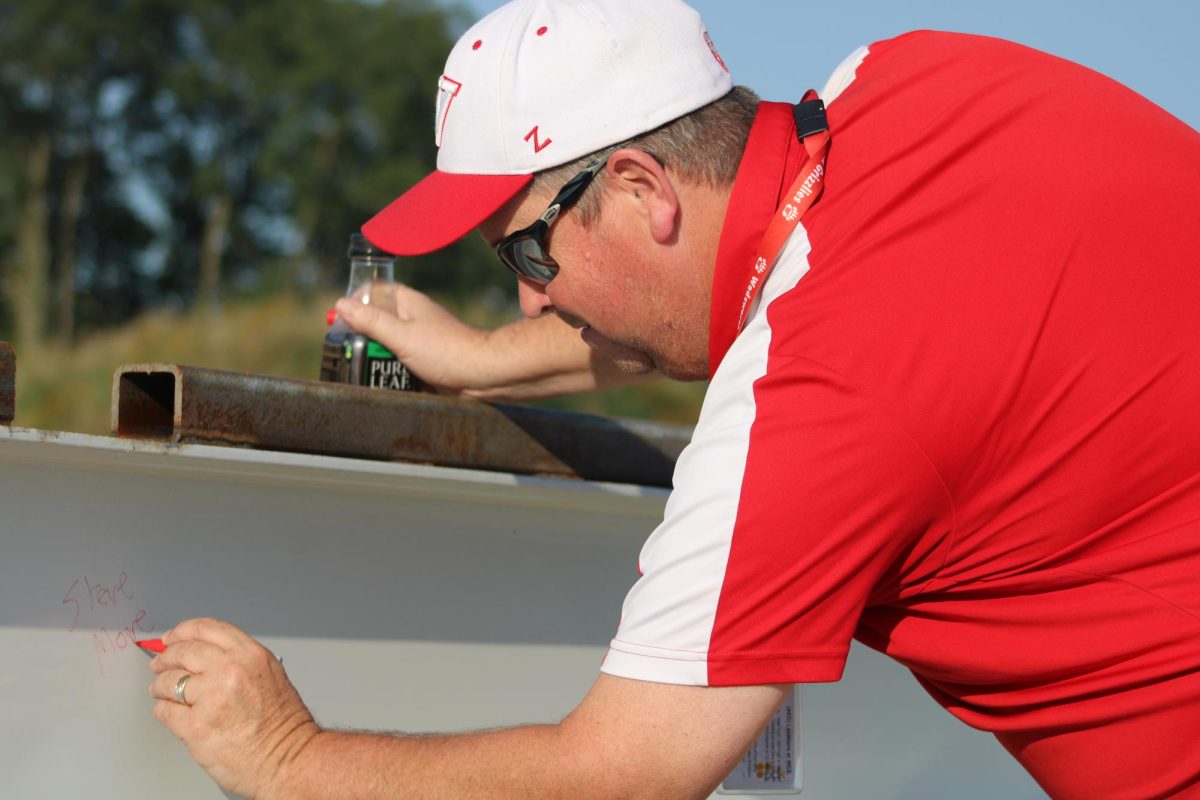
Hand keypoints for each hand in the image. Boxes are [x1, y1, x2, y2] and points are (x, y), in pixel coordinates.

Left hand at [149, 617, 318, 798]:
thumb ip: (238, 659)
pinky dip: (163, 710)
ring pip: (169, 682)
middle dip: (166, 658)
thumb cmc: (282, 724)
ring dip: (160, 687)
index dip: (182, 631)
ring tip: (161, 691)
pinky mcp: (196, 727)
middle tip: (160, 664)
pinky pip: (165, 711)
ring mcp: (211, 698)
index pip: (206, 629)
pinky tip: (170, 712)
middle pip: (183, 652)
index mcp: (250, 655)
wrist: (287, 759)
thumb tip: (202, 654)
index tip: (171, 637)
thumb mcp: (269, 674)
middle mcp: (230, 670)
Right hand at [334, 283, 489, 392]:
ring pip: (386, 340)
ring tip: (363, 366)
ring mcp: (419, 337)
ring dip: (375, 353)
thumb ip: (371, 320)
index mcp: (408, 302)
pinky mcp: (424, 357)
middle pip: (376, 318)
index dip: (355, 302)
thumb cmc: (446, 352)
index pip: (373, 290)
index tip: (339, 320)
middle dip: (362, 333)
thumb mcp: (401, 336)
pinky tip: (382, 376)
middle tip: (348, 349)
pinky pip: (398, 358)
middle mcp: (413, 316)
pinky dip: (389, 366)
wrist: (482, 376)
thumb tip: (341, 304)